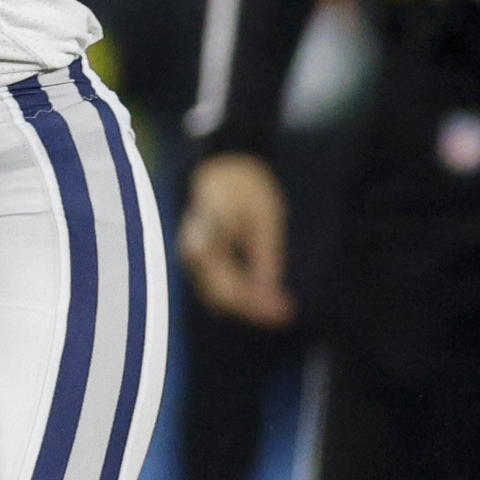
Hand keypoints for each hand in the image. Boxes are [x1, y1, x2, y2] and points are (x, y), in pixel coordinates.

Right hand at [177, 152, 293, 328]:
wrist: (222, 165)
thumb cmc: (244, 185)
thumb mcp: (265, 216)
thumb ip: (265, 255)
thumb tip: (269, 291)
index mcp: (206, 237)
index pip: (228, 286)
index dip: (256, 304)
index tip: (284, 311)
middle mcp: (193, 251)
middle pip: (220, 296)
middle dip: (253, 309)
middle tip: (285, 314)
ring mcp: (194, 256)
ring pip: (216, 294)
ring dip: (247, 305)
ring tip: (280, 310)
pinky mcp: (202, 257)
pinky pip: (218, 283)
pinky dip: (240, 293)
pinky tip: (263, 297)